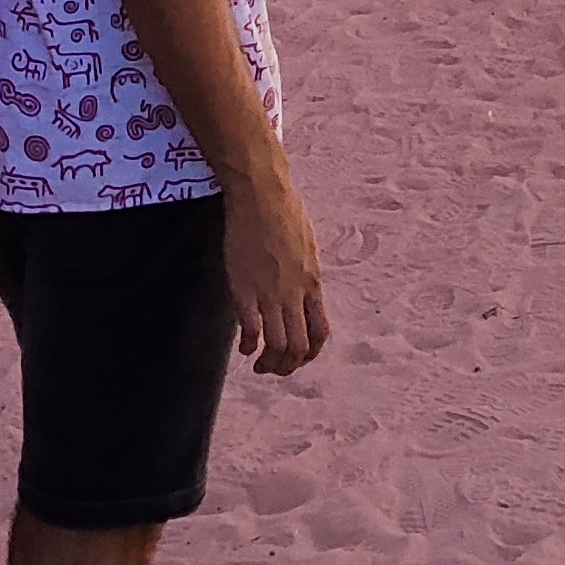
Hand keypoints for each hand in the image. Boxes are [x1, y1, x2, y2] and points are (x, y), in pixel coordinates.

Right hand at [222, 160, 329, 374]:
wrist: (262, 195)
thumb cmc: (285, 212)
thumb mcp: (307, 246)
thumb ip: (305, 273)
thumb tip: (304, 291)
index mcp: (313, 282)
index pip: (320, 332)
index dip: (310, 353)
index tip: (298, 358)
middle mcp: (295, 293)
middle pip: (298, 346)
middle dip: (288, 366)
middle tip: (274, 369)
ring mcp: (270, 293)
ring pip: (276, 345)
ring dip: (268, 363)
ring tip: (259, 365)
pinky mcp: (245, 289)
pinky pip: (251, 330)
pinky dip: (249, 346)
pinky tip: (244, 348)